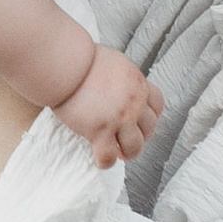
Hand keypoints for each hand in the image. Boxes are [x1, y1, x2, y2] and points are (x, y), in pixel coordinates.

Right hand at [52, 41, 164, 168]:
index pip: (157, 105)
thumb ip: (120, 78)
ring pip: (135, 147)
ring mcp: (120, 118)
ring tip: (116, 153)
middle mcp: (134, 102)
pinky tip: (99, 160)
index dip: (149, 117)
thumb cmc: (80, 59)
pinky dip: (106, 162)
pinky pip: (109, 156)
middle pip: (149, 128)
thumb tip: (114, 85)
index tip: (138, 122)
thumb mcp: (112, 62)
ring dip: (127, 152)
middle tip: (125, 139)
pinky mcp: (100, 131)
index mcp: (137, 82)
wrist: (66, 64)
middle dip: (139, 136)